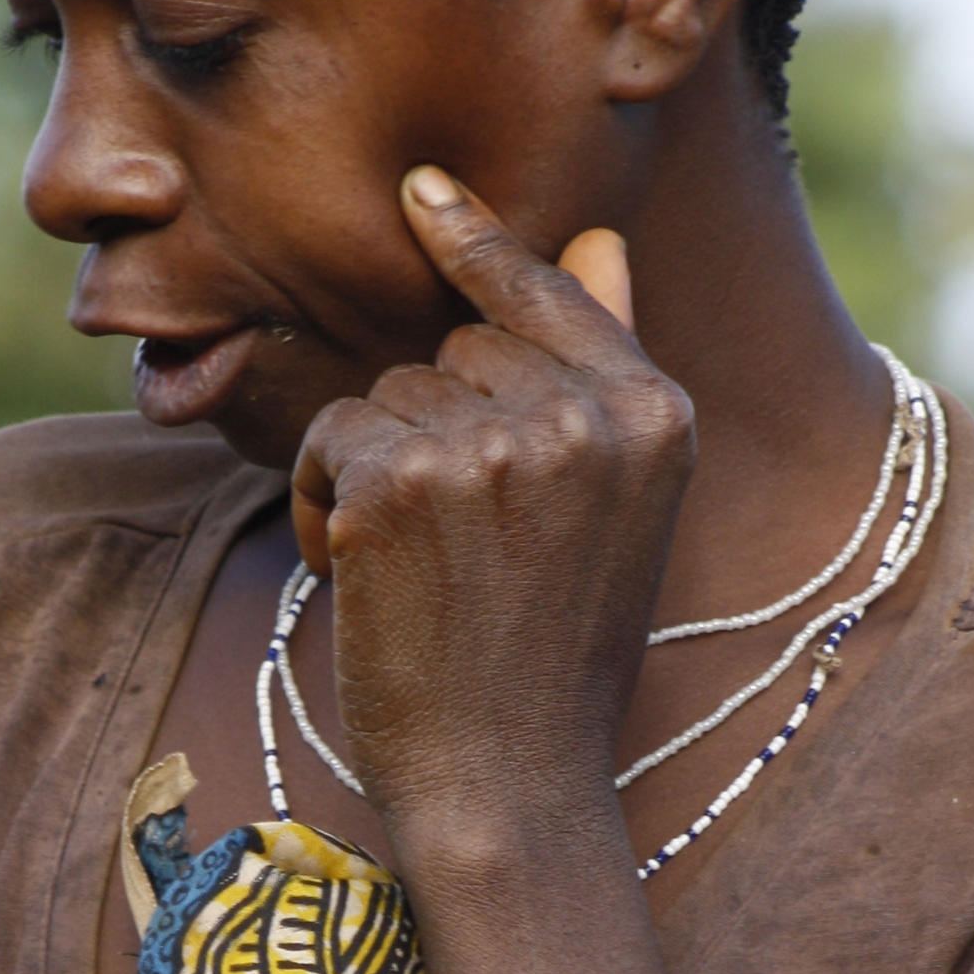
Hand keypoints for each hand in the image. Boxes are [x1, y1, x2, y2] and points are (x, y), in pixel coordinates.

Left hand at [288, 173, 692, 844]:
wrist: (506, 783)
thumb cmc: (552, 658)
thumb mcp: (614, 514)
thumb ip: (604, 372)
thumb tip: (601, 240)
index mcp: (655, 416)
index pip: (551, 297)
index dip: (479, 245)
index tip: (420, 191)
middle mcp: (585, 416)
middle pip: (457, 351)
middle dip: (431, 429)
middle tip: (454, 544)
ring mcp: (492, 443)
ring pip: (387, 392)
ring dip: (371, 471)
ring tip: (414, 572)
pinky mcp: (399, 477)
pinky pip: (330, 435)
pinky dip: (318, 501)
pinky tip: (358, 576)